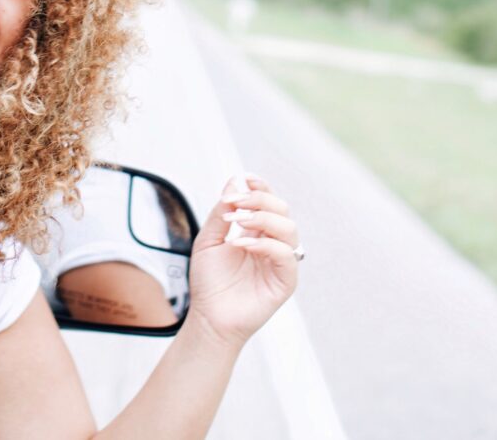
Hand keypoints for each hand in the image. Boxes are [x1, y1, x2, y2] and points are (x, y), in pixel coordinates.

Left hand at [187, 175, 299, 347]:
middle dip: (259, 200)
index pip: (268, 203)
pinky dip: (265, 244)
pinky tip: (241, 245)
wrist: (208, 317)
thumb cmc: (209, 283)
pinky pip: (285, 254)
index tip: (246, 179)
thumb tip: (234, 182)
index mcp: (257, 233)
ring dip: (262, 218)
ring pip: (288, 228)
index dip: (261, 188)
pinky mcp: (285, 280)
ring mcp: (281, 262)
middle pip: (282, 210)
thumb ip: (221, 212)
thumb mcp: (208, 240)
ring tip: (236, 222)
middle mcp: (272, 245)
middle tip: (235, 203)